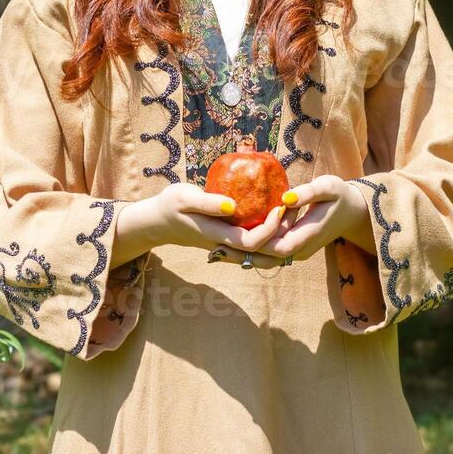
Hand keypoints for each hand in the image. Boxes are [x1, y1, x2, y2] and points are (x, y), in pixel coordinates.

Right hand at [112, 182, 280, 264]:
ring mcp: (228, 247)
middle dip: (283, 238)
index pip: (251, 242)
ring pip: (261, 255)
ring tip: (293, 218)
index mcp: (216, 235)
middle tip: (294, 212)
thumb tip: (232, 206)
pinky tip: (279, 221)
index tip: (279, 207)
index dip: (270, 229)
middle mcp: (225, 246)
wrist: (158, 222)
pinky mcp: (229, 242)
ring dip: (280, 241)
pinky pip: (255, 246)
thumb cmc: (170, 206)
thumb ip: (207, 202)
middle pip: (262, 254)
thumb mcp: (184, 197)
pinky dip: (271, 238)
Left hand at [204, 175, 369, 266]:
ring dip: (241, 257)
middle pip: (264, 259)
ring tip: (214, 250)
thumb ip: (308, 193)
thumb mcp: (328, 187)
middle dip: (240, 255)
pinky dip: (249, 252)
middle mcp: (299, 250)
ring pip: (264, 260)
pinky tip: (229, 245)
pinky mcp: (290, 248)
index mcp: (307, 237)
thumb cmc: (339, 195)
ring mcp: (295, 252)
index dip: (255, 243)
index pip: (276, 248)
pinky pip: (267, 254)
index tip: (233, 235)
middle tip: (212, 249)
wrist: (352, 211)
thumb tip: (285, 199)